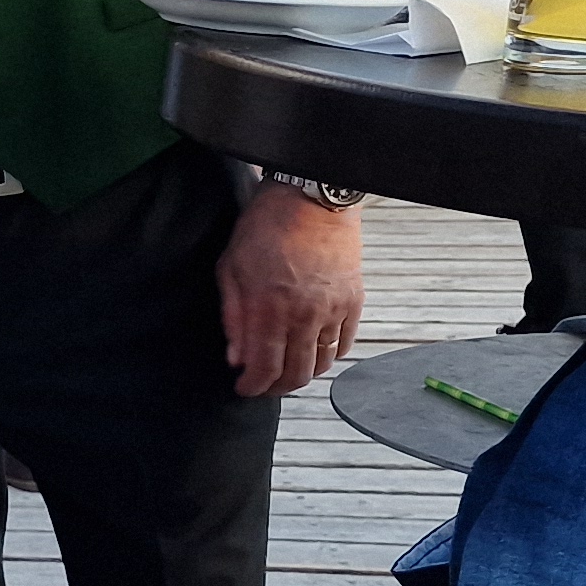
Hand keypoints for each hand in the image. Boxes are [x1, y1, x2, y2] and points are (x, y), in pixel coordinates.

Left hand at [219, 184, 363, 397]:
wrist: (312, 197)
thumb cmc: (264, 228)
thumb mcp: (230, 268)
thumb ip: (233, 317)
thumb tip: (236, 359)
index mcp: (269, 308)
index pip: (264, 367)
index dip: (253, 386)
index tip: (243, 389)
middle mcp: (305, 315)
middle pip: (296, 374)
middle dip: (276, 388)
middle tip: (263, 385)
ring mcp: (333, 309)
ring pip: (321, 364)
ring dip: (302, 374)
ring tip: (285, 370)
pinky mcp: (354, 301)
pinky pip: (344, 344)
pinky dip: (328, 356)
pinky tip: (312, 351)